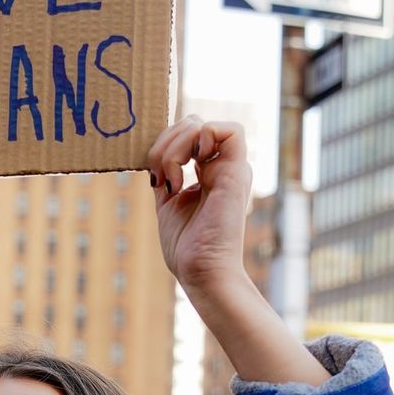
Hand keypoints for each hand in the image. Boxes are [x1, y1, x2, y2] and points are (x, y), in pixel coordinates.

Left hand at [148, 117, 326, 386]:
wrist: (202, 271)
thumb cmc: (187, 248)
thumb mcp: (168, 202)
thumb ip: (167, 175)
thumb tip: (156, 155)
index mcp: (208, 174)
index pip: (185, 135)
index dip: (163, 144)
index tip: (156, 177)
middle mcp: (222, 167)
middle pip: (190, 123)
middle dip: (164, 142)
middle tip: (161, 175)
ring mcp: (230, 168)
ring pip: (201, 124)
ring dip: (174, 145)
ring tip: (171, 178)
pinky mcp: (237, 172)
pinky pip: (228, 130)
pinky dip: (200, 139)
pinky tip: (188, 168)